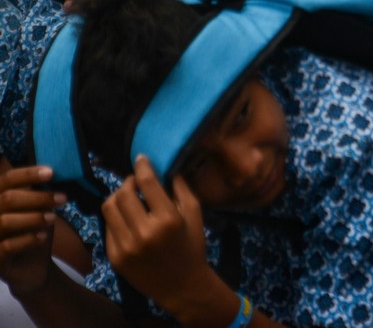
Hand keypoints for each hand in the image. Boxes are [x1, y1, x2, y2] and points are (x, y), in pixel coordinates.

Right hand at [0, 162, 62, 295]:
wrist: (30, 267)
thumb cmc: (31, 231)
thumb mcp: (34, 209)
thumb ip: (36, 192)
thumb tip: (52, 171)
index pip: (5, 180)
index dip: (27, 174)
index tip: (51, 172)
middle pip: (6, 199)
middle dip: (37, 197)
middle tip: (62, 198)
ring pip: (4, 222)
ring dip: (33, 217)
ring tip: (52, 218)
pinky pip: (6, 247)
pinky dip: (27, 240)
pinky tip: (42, 237)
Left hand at [101, 156, 211, 309]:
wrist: (181, 285)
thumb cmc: (192, 247)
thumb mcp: (195, 215)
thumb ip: (181, 188)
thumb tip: (166, 167)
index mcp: (167, 220)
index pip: (147, 183)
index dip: (142, 166)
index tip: (140, 158)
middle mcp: (144, 232)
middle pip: (123, 193)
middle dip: (128, 182)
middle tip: (135, 181)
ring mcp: (126, 246)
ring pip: (109, 208)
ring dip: (118, 196)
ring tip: (128, 197)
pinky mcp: (115, 257)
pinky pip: (108, 227)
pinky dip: (117, 217)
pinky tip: (129, 219)